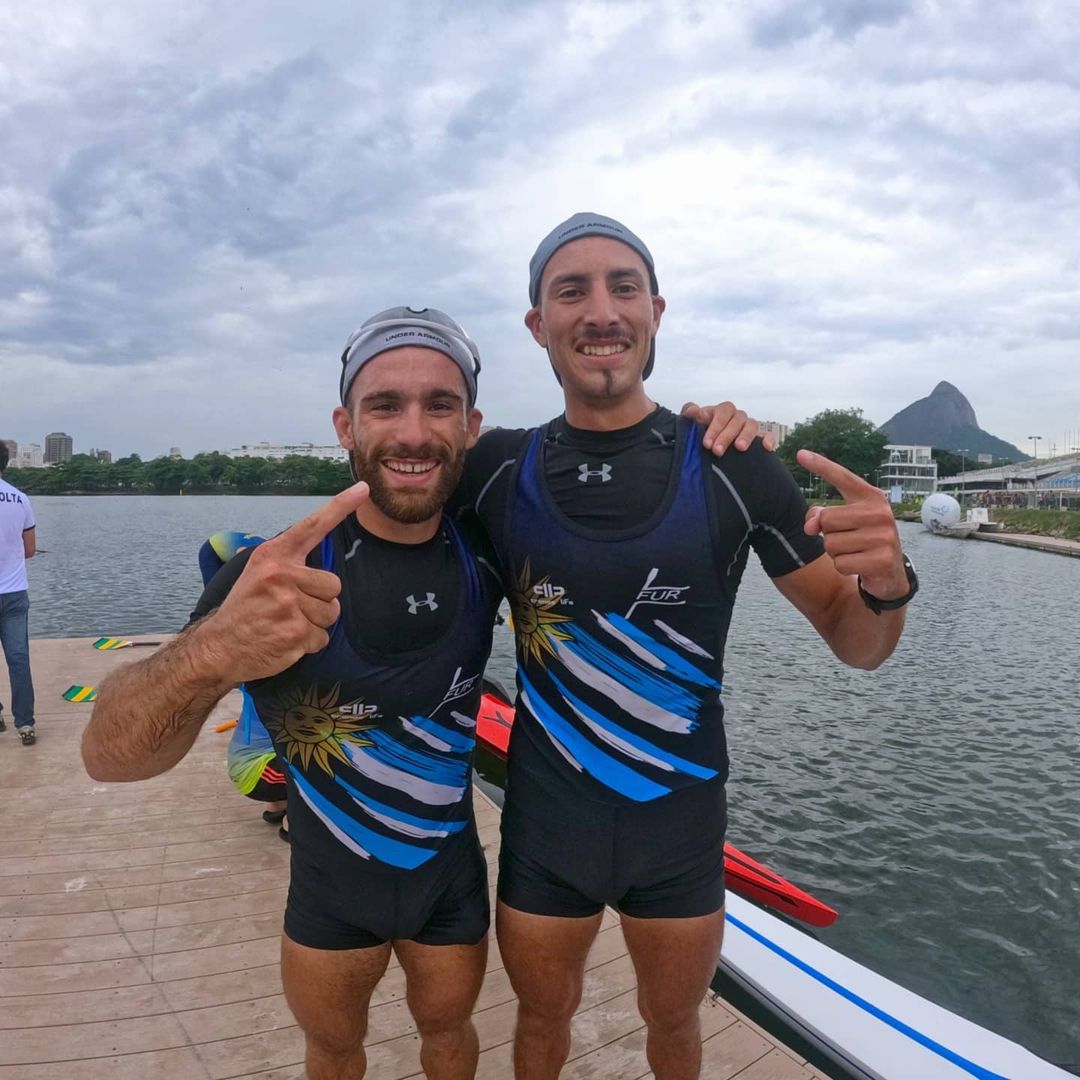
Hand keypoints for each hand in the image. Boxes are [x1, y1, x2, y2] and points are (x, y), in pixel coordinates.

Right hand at [196, 482, 369, 683]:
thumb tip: (309, 542)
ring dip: (315, 623)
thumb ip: (284, 561)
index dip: (340, 506)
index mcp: (273, 556)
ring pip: (332, 613)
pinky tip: (285, 640)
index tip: (363, 489)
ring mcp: (289, 604)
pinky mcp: (295, 631)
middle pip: (334, 585)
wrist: (218, 648)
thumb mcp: (255, 573)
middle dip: (320, 601)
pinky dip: (308, 644)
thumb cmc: (244, 609)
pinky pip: (322, 637)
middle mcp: (282, 575)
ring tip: (286, 623)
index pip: (312, 526)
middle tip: (292, 608)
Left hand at [680, 401, 773, 454]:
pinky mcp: (760, 438)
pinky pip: (768, 435)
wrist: (711, 448)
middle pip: (737, 420)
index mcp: (722, 411)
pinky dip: (768, 440)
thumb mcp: (693, 424)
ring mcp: (749, 427)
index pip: (722, 412)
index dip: (715, 426)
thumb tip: (692, 411)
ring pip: (752, 425)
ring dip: (746, 436)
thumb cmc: (702, 433)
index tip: (706, 443)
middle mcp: (737, 417)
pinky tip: (766, 448)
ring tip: (739, 448)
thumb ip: (690, 414)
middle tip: (716, 451)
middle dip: (726, 435)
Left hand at [798, 450, 906, 598]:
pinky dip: (844, 567)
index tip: (800, 453)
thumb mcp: (844, 523)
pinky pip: (840, 563)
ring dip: (836, 553)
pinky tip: (860, 564)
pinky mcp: (882, 559)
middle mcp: (880, 512)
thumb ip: (822, 517)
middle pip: (826, 519)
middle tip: (849, 539)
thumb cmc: (862, 540)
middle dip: (828, 534)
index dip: (821, 465)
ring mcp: (883, 536)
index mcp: (870, 497)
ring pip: (830, 544)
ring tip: (855, 551)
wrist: (890, 571)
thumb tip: (810, 527)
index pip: (842, 477)